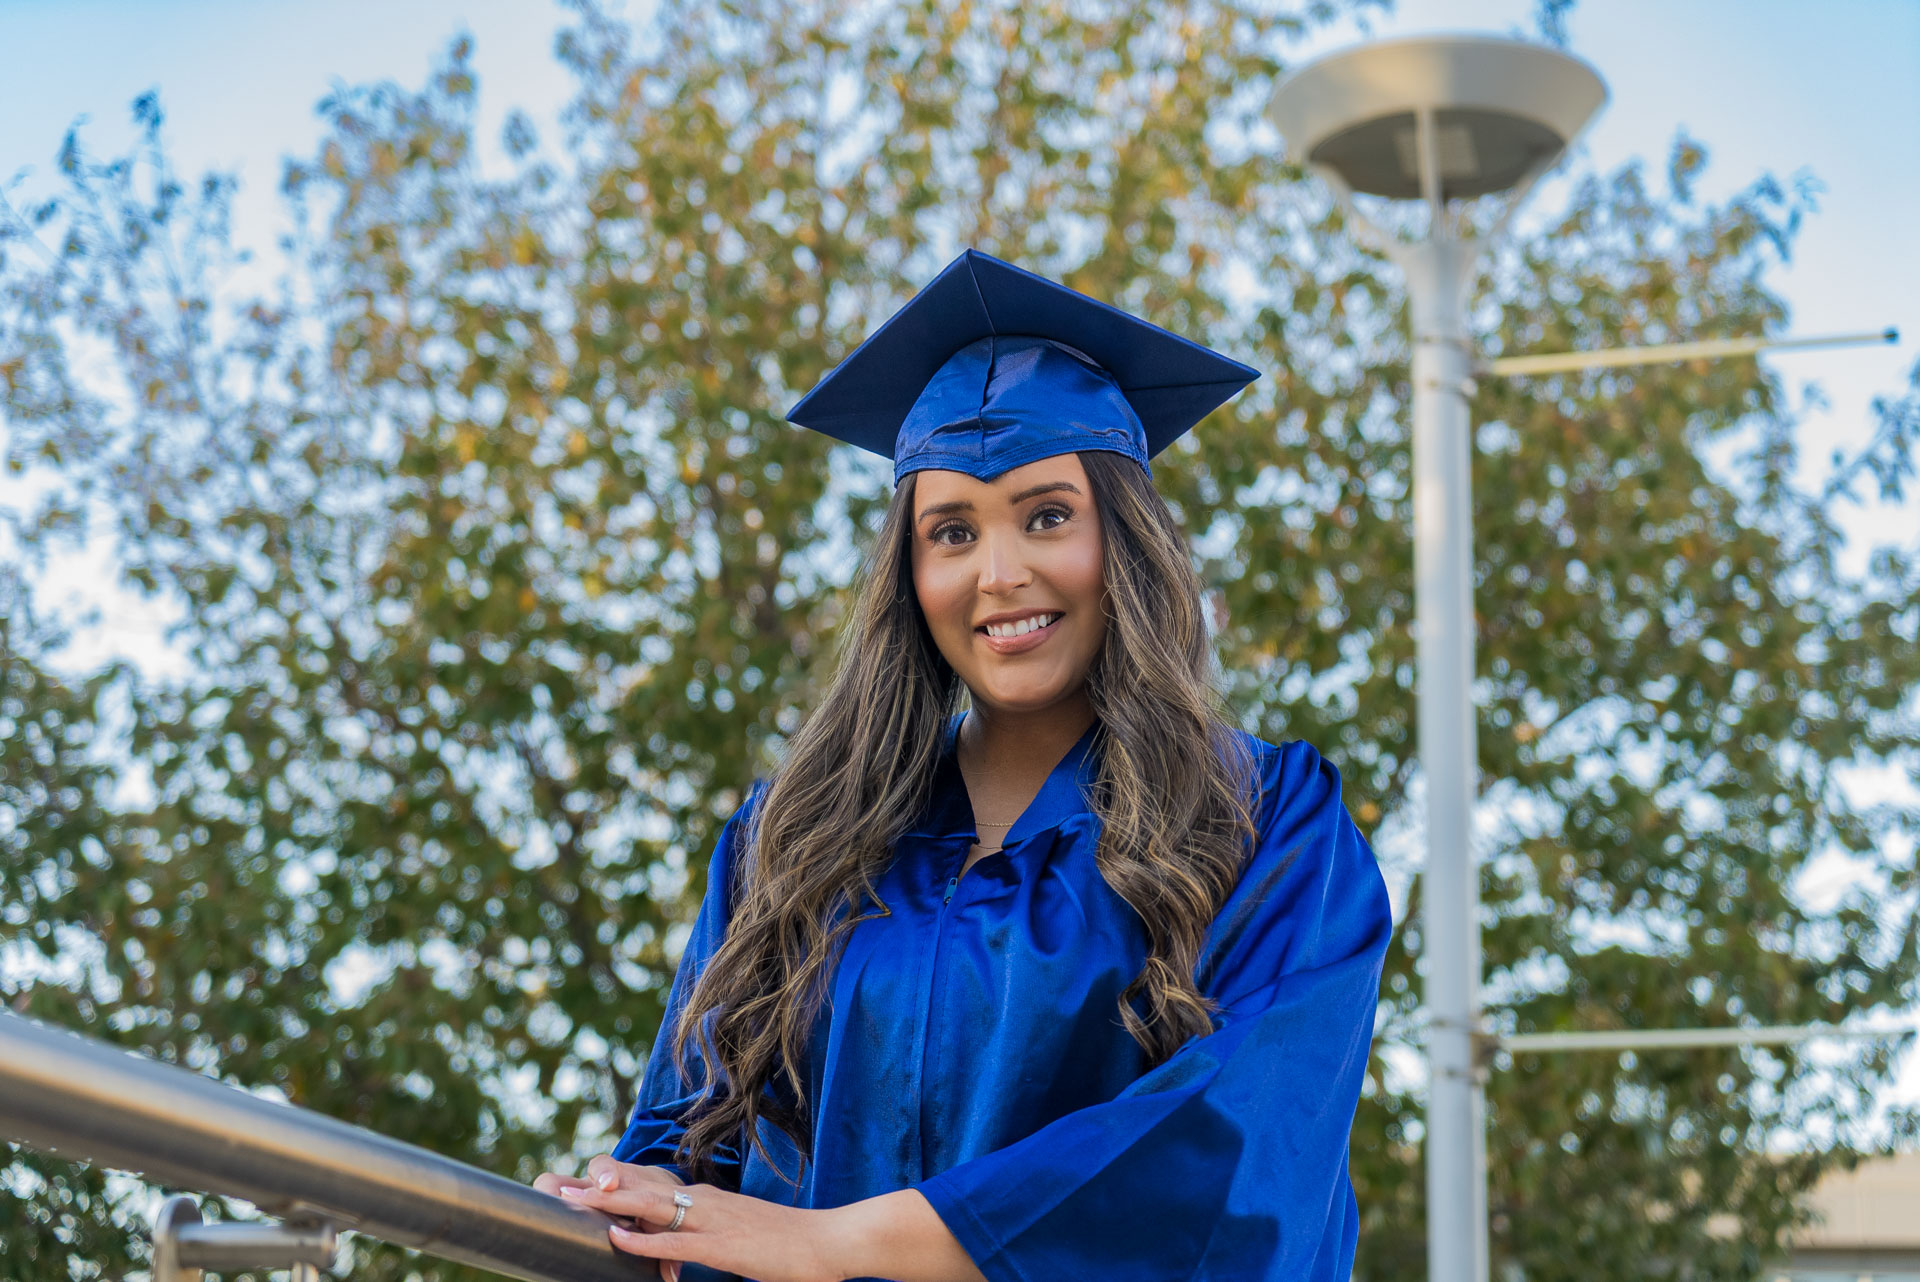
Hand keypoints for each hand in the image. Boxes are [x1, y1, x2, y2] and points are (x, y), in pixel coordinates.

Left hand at [556, 1162, 847, 1281]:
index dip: (613, 1185)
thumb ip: (711, 1235)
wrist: (827, 1240)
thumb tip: (688, 1247)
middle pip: (640, 1190)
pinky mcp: (721, 1247)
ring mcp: (711, 1222)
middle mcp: (703, 1202)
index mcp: (706, 1200)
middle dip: (597, 1189)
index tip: (580, 1185)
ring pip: (649, 1208)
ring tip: (572, 1202)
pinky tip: (616, 1237)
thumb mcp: (740, 1233)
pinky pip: (673, 1243)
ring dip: (608, 1205)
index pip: (651, 1187)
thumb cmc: (787, 1243)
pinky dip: (641, 1240)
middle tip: (557, 1188)